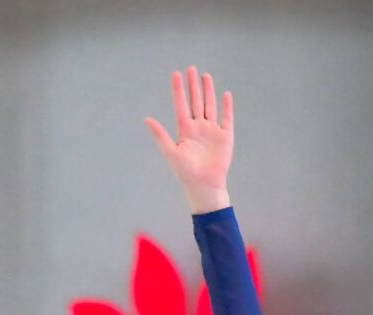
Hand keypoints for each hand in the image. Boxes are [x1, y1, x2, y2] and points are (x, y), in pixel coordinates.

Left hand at [143, 66, 233, 214]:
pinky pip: (226, 118)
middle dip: (193, 86)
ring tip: (205, 76)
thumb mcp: (171, 152)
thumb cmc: (186, 173)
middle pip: (195, 101)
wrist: (204, 187)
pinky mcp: (225, 136)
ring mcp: (212, 131)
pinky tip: (225, 94)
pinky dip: (226, 106)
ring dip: (208, 91)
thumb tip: (146, 119)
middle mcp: (198, 127)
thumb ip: (160, 135)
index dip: (178, 90)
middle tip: (190, 69)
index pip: (181, 105)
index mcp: (185, 130)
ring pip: (210, 106)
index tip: (176, 74)